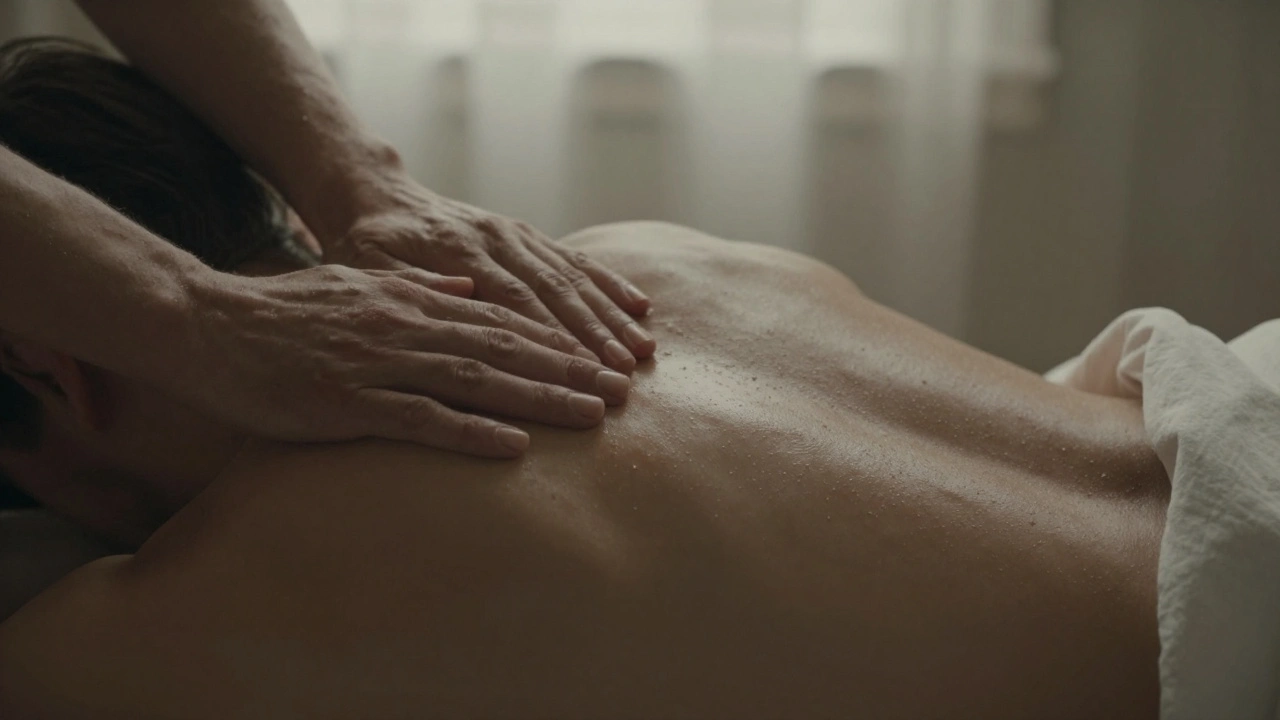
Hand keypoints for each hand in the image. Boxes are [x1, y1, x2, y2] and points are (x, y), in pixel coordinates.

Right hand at [174, 264, 631, 457]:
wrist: (206, 326)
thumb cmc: (283, 314)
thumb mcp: (357, 285)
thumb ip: (416, 287)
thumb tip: (467, 289)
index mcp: (411, 302)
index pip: (500, 322)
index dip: (556, 342)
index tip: (601, 361)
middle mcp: (405, 326)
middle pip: (503, 350)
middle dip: (567, 370)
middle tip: (620, 392)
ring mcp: (377, 364)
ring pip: (475, 380)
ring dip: (538, 398)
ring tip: (590, 416)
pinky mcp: (346, 402)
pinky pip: (419, 418)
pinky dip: (469, 431)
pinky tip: (513, 445)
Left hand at [325, 176, 655, 372]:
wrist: (378, 196)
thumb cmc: (364, 246)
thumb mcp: (363, 268)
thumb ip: (405, 288)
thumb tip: (456, 301)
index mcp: (456, 250)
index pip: (512, 303)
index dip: (549, 340)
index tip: (579, 375)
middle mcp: (494, 237)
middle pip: (552, 293)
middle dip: (592, 338)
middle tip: (622, 378)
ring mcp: (515, 233)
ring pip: (571, 277)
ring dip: (609, 317)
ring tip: (642, 353)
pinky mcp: (527, 234)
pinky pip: (575, 259)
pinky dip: (609, 284)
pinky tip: (640, 307)